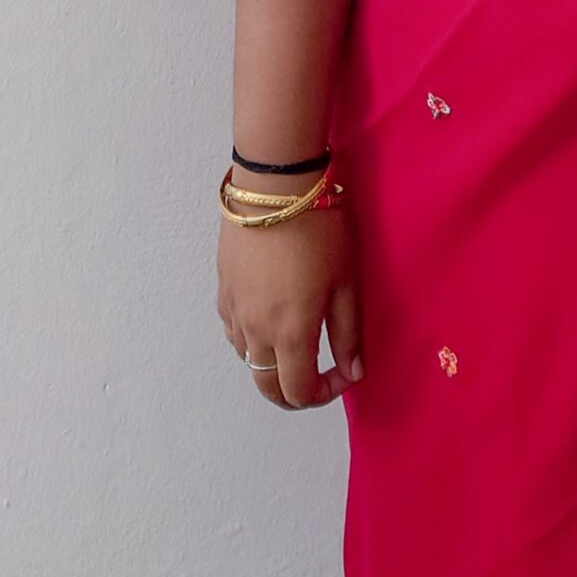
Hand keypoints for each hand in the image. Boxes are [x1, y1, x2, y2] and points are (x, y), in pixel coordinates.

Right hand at [216, 195, 361, 409]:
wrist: (277, 182)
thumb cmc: (319, 228)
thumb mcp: (346, 282)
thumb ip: (348, 335)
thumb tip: (353, 372)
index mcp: (290, 333)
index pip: (299, 393)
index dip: (324, 395)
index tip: (344, 373)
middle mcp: (255, 329)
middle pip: (266, 387)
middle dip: (294, 392)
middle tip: (319, 374)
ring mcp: (234, 307)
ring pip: (247, 359)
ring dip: (272, 364)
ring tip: (296, 340)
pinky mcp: (223, 285)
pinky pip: (233, 330)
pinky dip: (251, 338)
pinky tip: (269, 317)